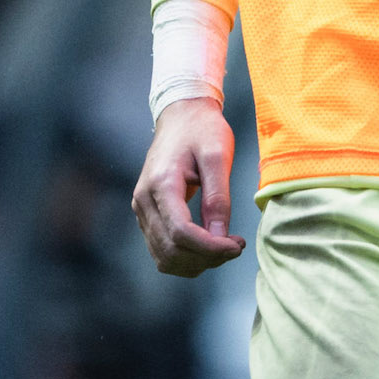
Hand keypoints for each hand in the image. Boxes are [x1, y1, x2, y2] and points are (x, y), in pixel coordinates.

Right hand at [132, 99, 245, 276]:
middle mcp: (144, 201)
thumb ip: (218, 197)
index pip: (181, 232)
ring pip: (164, 257)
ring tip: (225, 247)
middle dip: (206, 258)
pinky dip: (186, 257)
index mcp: (161, 183)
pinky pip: (162, 250)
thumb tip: (220, 236)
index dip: (210, 248)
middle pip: (171, 250)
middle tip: (236, 247)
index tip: (237, 245)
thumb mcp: (217, 156)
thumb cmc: (202, 130)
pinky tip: (210, 246)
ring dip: (196, 263)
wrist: (181, 115)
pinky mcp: (147, 215)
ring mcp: (141, 210)